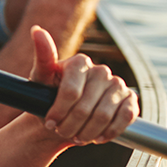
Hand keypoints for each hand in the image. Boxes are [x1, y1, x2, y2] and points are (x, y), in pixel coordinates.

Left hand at [29, 26, 137, 144]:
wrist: (64, 116)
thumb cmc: (49, 95)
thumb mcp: (40, 78)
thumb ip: (42, 56)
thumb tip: (37, 30)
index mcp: (80, 62)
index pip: (70, 92)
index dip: (59, 111)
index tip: (50, 121)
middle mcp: (101, 70)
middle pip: (86, 107)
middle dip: (71, 125)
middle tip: (62, 131)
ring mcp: (117, 84)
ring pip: (104, 116)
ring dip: (88, 132)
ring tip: (76, 135)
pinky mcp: (130, 99)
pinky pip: (125, 118)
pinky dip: (110, 132)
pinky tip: (97, 136)